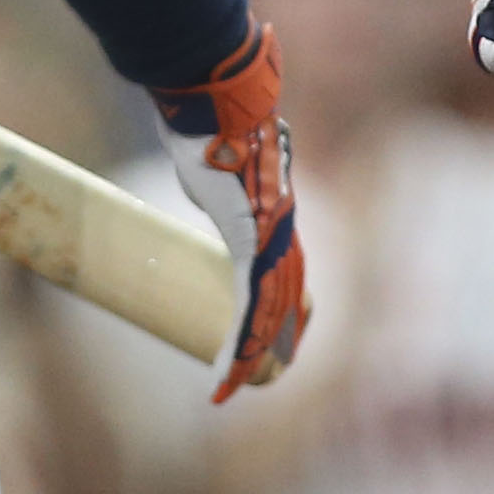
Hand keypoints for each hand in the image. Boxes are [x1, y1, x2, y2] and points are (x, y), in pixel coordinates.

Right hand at [147, 24, 309, 403]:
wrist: (215, 105)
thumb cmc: (207, 128)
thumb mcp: (216, 168)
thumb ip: (217, 185)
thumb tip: (202, 181)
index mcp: (276, 216)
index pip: (291, 275)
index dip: (286, 309)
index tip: (275, 335)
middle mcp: (283, 232)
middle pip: (289, 301)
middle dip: (278, 342)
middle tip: (266, 376)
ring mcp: (271, 241)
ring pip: (270, 315)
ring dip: (251, 357)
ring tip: (234, 388)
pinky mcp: (250, 247)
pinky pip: (250, 309)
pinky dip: (240, 347)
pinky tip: (230, 373)